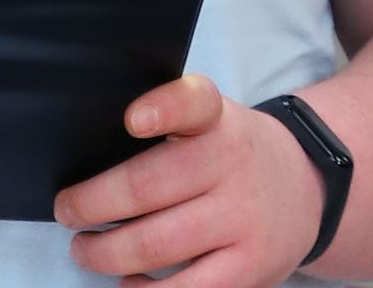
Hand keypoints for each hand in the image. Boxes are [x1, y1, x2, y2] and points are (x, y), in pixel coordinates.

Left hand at [54, 74, 323, 286]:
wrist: (305, 189)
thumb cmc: (232, 155)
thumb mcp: (212, 121)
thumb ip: (167, 128)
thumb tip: (90, 163)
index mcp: (217, 120)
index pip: (192, 102)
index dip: (162, 108)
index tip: (132, 120)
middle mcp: (233, 165)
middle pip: (146, 187)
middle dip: (91, 204)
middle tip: (67, 210)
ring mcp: (243, 219)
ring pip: (155, 245)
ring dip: (105, 252)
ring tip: (86, 249)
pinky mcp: (250, 268)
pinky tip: (129, 280)